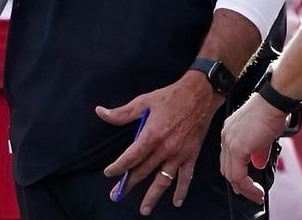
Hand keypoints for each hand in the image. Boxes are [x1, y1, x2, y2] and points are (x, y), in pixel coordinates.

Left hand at [96, 73, 222, 214]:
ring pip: (163, 180)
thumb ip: (122, 113)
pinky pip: (186, 177)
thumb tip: (101, 113)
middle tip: (117, 196)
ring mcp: (179, 154)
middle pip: (144, 171)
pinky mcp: (191, 155)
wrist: (200, 94)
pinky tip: (176, 202)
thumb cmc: (171, 96)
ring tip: (143, 209)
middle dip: (129, 184)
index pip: (131, 157)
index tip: (109, 173)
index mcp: (152, 135)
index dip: (118, 167)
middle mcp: (165, 148)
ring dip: (152, 196)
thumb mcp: (144, 101)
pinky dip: (181, 190)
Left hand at [219, 94, 289, 204]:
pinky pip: (238, 176)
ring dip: (244, 189)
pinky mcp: (237, 149)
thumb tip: (258, 164)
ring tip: (256, 195)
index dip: (236, 174)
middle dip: (239, 185)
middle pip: (227, 168)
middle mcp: (226, 136)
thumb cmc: (272, 111)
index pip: (228, 158)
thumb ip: (258, 151)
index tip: (246, 184)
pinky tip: (257, 191)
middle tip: (252, 194)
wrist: (273, 101)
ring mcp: (229, 142)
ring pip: (231, 175)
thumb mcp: (263, 135)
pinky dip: (247, 187)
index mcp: (230, 131)